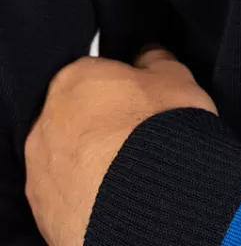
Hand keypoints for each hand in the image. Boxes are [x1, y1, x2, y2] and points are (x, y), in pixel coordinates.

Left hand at [24, 46, 216, 245]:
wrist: (150, 198)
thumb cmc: (160, 128)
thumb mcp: (175, 77)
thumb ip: (156, 60)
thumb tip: (147, 56)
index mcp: (73, 79)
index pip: (93, 75)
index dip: (120, 90)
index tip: (139, 104)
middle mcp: (47, 121)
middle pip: (75, 117)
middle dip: (100, 126)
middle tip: (136, 138)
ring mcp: (42, 168)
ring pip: (69, 157)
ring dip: (92, 161)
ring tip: (129, 171)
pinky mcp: (44, 209)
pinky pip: (67, 193)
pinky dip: (87, 192)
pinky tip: (116, 195)